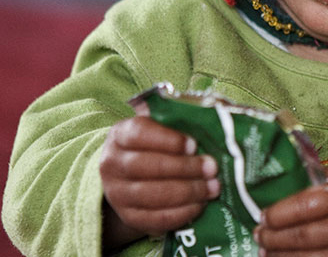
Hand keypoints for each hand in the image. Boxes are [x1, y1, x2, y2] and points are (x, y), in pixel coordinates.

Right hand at [99, 116, 219, 248]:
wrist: (134, 176)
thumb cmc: (158, 144)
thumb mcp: (163, 125)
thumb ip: (180, 116)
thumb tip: (216, 109)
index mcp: (120, 134)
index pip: (139, 134)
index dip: (168, 139)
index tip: (193, 144)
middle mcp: (112, 164)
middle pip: (147, 166)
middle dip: (184, 168)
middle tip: (212, 167)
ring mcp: (117, 194)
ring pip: (152, 195)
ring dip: (188, 192)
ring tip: (213, 187)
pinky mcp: (130, 217)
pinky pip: (155, 219)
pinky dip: (182, 213)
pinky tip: (201, 205)